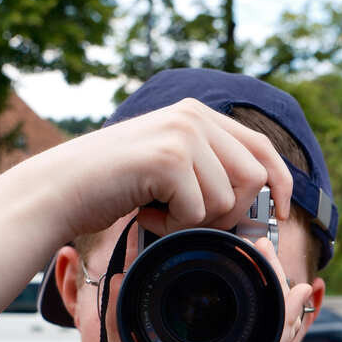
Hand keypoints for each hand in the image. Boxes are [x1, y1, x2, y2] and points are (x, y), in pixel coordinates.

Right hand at [20, 98, 293, 244]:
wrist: (60, 189)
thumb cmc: (110, 187)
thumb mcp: (166, 167)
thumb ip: (206, 169)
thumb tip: (261, 200)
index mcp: (197, 114)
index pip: (262, 147)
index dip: (280, 184)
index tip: (281, 214)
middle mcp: (194, 116)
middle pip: (254, 179)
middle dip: (230, 215)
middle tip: (189, 222)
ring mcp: (182, 134)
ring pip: (226, 200)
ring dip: (194, 223)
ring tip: (158, 213)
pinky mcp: (169, 158)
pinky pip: (199, 212)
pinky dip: (173, 227)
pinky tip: (145, 214)